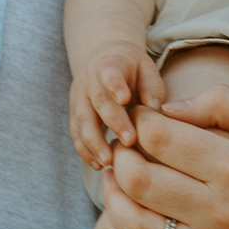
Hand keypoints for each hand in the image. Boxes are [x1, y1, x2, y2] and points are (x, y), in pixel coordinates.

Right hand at [69, 43, 166, 169]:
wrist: (102, 62)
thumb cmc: (131, 69)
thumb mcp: (145, 68)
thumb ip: (151, 86)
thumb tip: (155, 109)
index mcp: (108, 66)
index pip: (109, 74)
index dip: (115, 85)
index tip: (125, 99)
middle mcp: (88, 82)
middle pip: (98, 102)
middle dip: (112, 122)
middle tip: (129, 141)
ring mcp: (78, 100)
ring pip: (82, 122)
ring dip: (94, 143)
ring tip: (108, 161)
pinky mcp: (74, 116)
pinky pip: (76, 135)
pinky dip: (85, 152)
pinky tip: (98, 166)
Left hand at [97, 86, 228, 228]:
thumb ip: (224, 102)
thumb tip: (169, 108)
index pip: (160, 138)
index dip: (138, 121)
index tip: (140, 117)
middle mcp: (220, 211)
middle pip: (139, 180)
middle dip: (118, 157)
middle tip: (122, 147)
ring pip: (136, 227)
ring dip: (112, 199)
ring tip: (114, 180)